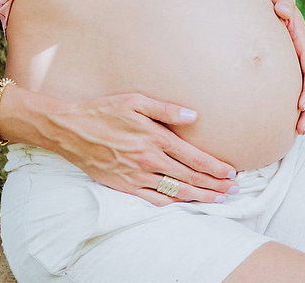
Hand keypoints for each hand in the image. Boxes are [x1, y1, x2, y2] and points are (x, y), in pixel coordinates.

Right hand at [47, 93, 237, 205]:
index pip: (194, 158)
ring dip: (199, 197)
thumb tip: (194, 115)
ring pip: (174, 191)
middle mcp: (149, 160)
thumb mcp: (136, 101)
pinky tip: (183, 204)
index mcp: (156, 139)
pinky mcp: (124, 186)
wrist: (71, 130)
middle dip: (214, 186)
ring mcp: (136, 176)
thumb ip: (167, 109)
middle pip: (189, 178)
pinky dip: (171, 204)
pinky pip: (152, 199)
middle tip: (233, 191)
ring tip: (217, 201)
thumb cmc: (104, 111)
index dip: (215, 168)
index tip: (231, 174)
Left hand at [266, 0, 304, 134]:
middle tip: (300, 128)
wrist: (264, 4)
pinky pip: (298, 90)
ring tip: (298, 131)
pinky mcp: (290, 69)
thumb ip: (281, 1)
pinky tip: (289, 122)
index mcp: (302, 41)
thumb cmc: (269, 1)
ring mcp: (298, 63)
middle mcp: (304, 54)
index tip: (299, 105)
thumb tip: (283, 11)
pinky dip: (298, 107)